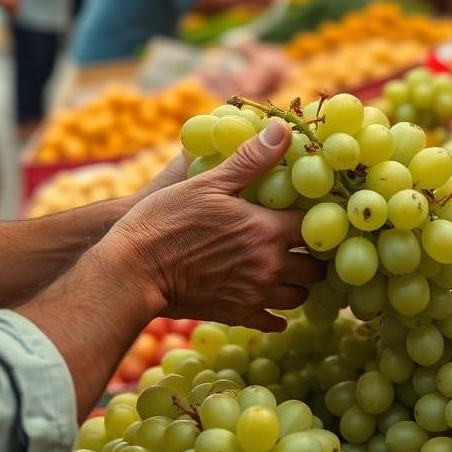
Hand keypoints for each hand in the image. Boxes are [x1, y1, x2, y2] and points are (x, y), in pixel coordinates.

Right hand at [106, 120, 324, 330]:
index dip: (318, 216)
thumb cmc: (167, 221)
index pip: (317, 225)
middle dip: (315, 254)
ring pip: (300, 296)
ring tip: (289, 267)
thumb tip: (283, 129)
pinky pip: (274, 321)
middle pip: (316, 266)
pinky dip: (278, 313)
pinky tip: (270, 300)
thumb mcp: (208, 182)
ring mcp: (255, 294)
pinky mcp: (237, 315)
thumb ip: (251, 159)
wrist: (132, 271)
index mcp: (268, 229)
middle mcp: (269, 265)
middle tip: (304, 242)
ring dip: (299, 282)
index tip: (312, 210)